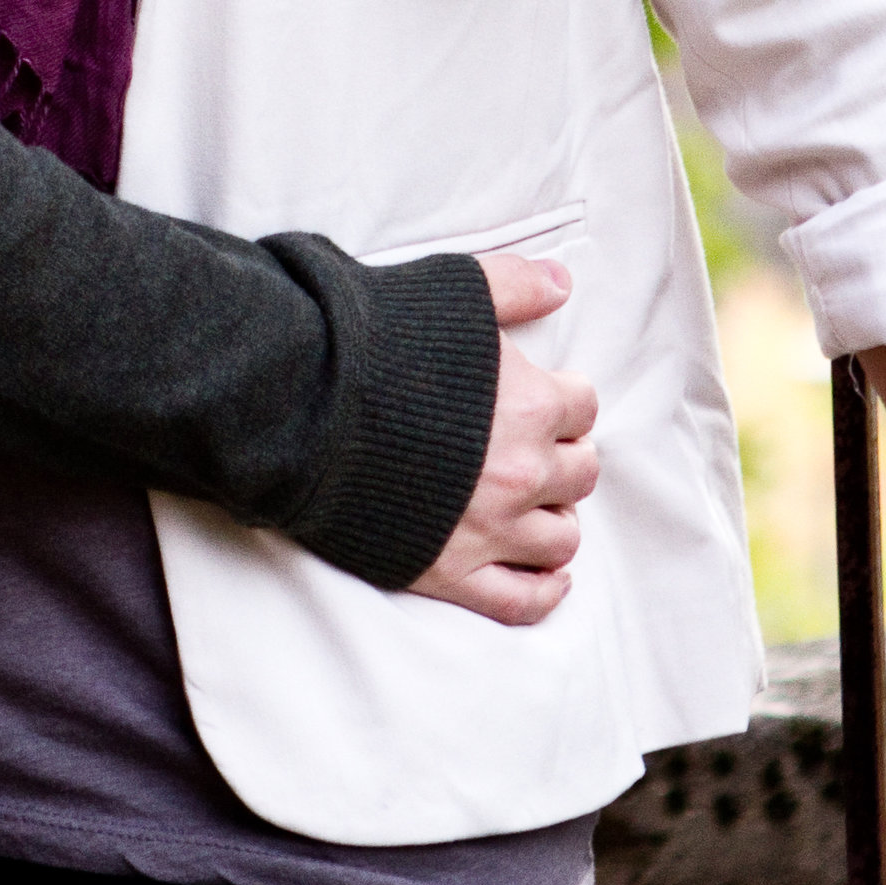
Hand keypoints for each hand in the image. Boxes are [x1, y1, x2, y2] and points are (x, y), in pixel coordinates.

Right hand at [408, 252, 596, 625]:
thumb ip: (514, 284)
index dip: (565, 398)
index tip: (546, 398)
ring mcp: (488, 530)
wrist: (302, 400)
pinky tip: (551, 576)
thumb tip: (563, 283)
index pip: (583, 408)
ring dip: (555, 518)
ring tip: (536, 503)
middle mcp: (521, 473)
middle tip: (537, 448)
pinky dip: (545, 591)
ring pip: (561, 539)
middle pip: (579, 474)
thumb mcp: (452, 291)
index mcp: (532, 406)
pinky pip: (521, 601)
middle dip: (564, 457)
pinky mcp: (450, 572)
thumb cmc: (375, 338)